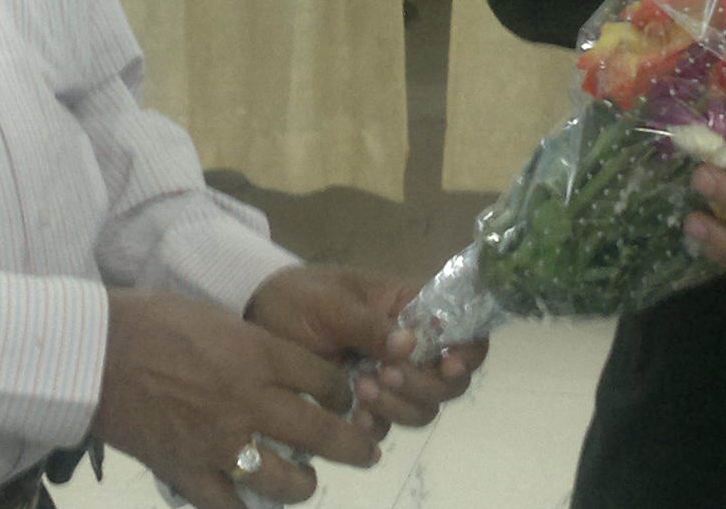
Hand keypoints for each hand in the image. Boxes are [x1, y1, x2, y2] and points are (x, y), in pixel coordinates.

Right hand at [92, 288, 379, 508]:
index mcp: (259, 356)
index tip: (346, 397)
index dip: (343, 392)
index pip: (324, 380)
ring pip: (286, 480)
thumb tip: (279, 366)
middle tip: (368, 451)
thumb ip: (253, 347)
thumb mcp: (217, 319)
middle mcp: (249, 402)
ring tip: (309, 480)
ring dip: (305, 484)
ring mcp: (220, 443)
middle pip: (322, 433)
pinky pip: (231, 507)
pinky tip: (256, 505)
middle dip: (354, 445)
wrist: (96, 351)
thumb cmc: (153, 321)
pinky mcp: (188, 473)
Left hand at [245, 265, 486, 430]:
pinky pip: (386, 428)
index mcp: (410, 307)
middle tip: (383, 375)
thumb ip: (369, 324)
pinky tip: (351, 416)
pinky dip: (374, 427)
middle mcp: (409, 346)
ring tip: (362, 389)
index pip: (463, 327)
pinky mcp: (365, 405)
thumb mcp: (330, 302)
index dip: (468, 349)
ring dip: (399, 406)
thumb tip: (410, 344)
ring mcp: (389, 378)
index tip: (448, 363)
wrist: (257, 321)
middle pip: (450, 380)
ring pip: (423, 408)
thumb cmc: (298, 298)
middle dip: (423, 384)